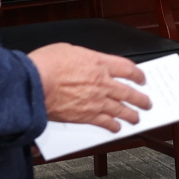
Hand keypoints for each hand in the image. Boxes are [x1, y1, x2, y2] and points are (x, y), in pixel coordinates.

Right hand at [28, 44, 149, 131]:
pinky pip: (106, 123)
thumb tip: (84, 61)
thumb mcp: (67, 50)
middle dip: (140, 98)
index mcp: (99, 63)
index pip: (127, 69)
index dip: (138, 74)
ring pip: (121, 109)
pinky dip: (113, 126)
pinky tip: (116, 128)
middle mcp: (102, 83)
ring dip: (131, 114)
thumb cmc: (44, 65)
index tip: (141, 79)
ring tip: (136, 118)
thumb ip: (82, 58)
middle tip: (146, 102)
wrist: (32, 85)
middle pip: (129, 92)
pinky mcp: (86, 116)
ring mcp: (96, 101)